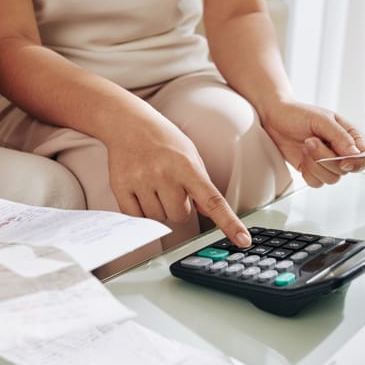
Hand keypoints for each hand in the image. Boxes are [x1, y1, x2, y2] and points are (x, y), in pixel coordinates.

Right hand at [107, 123, 250, 246]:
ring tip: (153, 184)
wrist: (128, 124)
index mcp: (187, 166)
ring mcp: (142, 181)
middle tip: (170, 186)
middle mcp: (165, 174)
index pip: (213, 201)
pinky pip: (136, 217)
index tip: (242, 240)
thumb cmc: (163, 139)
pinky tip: (140, 191)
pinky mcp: (122, 188)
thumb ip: (200, 184)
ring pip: (158, 218)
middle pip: (180, 216)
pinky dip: (140, 211)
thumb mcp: (190, 155)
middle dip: (177, 206)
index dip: (229, 223)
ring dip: (158, 207)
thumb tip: (209, 211)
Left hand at [261, 100, 364, 186]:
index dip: (358, 163)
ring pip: (331, 178)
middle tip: (311, 141)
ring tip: (305, 145)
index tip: (343, 161)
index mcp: (350, 137)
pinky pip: (317, 183)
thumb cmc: (299, 113)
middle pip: (346, 170)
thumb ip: (340, 137)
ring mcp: (326, 162)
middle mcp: (340, 151)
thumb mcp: (322, 120)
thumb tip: (355, 154)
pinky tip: (302, 157)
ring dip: (315, 164)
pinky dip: (308, 172)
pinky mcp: (312, 170)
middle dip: (326, 158)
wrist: (275, 118)